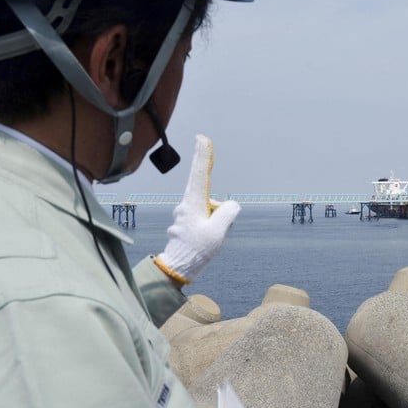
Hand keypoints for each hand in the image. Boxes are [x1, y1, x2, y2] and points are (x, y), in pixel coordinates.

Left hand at [155, 135, 239, 284]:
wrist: (178, 269)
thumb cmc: (196, 250)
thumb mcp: (218, 231)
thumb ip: (227, 212)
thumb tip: (230, 205)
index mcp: (193, 203)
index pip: (200, 174)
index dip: (202, 155)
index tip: (202, 138)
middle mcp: (185, 205)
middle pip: (208, 195)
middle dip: (216, 210)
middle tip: (213, 230)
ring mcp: (183, 214)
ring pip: (207, 210)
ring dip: (214, 222)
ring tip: (208, 242)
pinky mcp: (184, 223)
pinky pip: (203, 219)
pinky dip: (209, 227)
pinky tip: (204, 243)